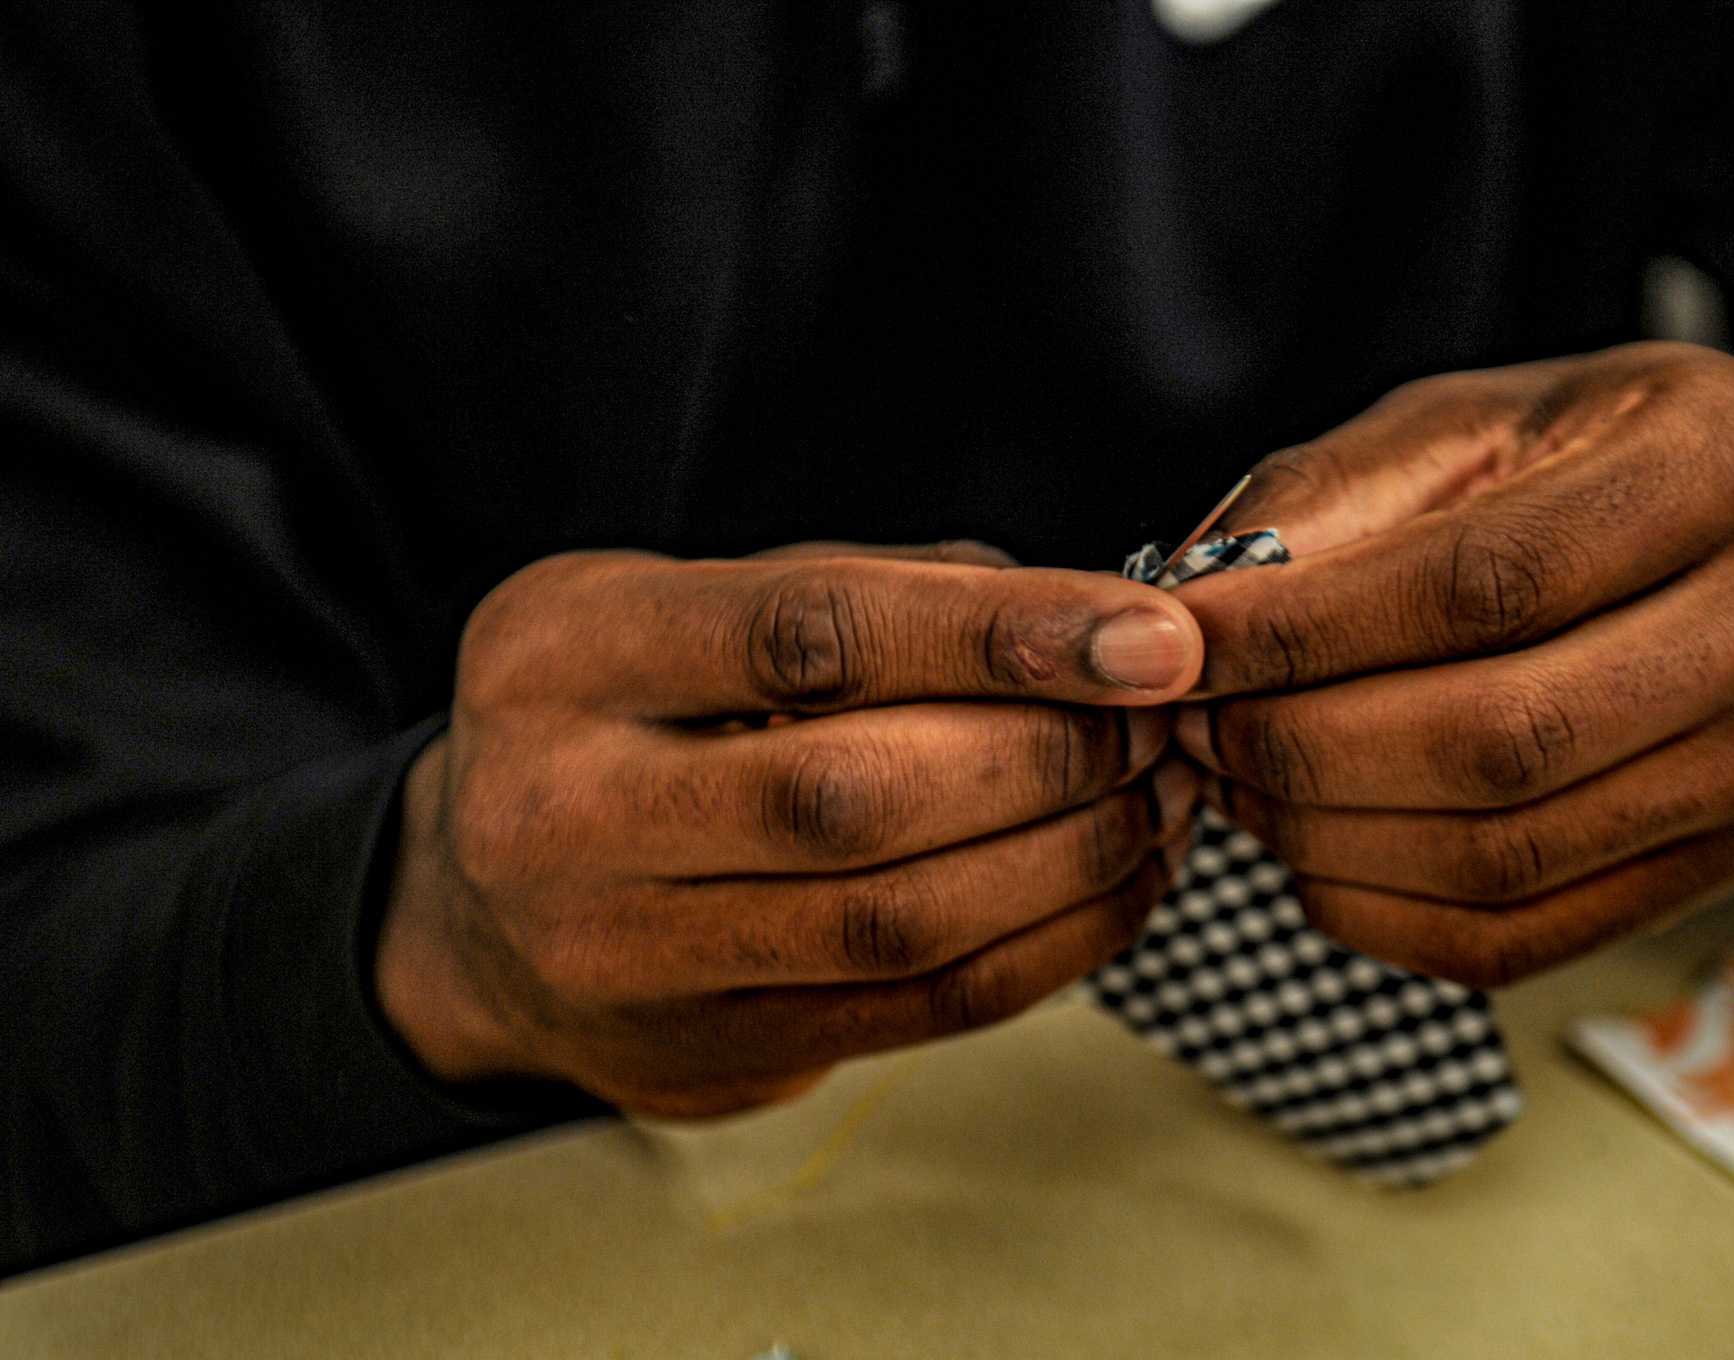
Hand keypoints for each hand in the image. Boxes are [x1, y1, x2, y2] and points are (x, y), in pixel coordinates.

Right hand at [376, 542, 1204, 1116]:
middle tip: (1163, 717)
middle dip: (1052, 755)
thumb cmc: (614, 718)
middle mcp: (572, 815)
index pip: (810, 637)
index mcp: (570, 658)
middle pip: (857, 797)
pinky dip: (1052, 947)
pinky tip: (1116, 882)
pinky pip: (922, 1012)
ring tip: (1161, 794)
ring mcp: (629, 960)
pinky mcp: (711, 1058)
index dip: (999, 634)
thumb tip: (1078, 611)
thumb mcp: (679, 604)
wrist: (473, 912)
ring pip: (901, 924)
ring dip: (1074, 858)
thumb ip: (862, 589)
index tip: (1151, 634)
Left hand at [1172, 341, 1733, 986]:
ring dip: (1329, 840)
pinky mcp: (1732, 860)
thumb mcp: (1469, 424)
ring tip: (1238, 787)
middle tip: (1196, 731)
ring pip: (1508, 852)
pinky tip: (1309, 862)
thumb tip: (1186, 612)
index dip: (1307, 632)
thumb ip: (1329, 499)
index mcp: (1721, 461)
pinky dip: (1383, 919)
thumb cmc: (1587, 464)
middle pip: (1503, 736)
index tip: (1180, 647)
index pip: (1484, 581)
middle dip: (1305, 749)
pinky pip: (1527, 938)